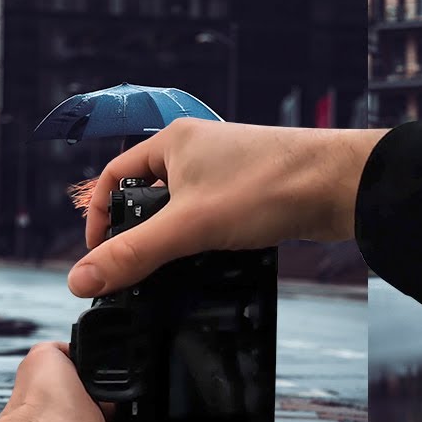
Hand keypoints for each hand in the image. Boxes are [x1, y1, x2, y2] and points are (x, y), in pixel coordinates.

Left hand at [0, 342, 262, 421]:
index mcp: (84, 420)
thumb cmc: (42, 421)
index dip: (152, 388)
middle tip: (216, 393)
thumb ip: (68, 351)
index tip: (180, 370)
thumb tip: (79, 340)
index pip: (127, 402)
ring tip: (241, 416)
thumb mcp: (49, 363)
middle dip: (184, 415)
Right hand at [68, 118, 386, 297]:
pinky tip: (210, 262)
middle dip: (138, 230)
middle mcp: (197, 150)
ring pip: (181, 208)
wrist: (339, 187)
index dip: (100, 215)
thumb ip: (133, 254)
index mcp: (173, 142)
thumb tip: (82, 279)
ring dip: (173, 237)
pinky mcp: (250, 192)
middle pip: (146, 193)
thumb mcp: (188, 226)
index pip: (114, 176)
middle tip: (134, 267)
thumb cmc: (270, 186)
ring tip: (171, 268)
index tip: (99, 253)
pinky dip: (203, 239)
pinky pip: (211, 216)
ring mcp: (225, 171)